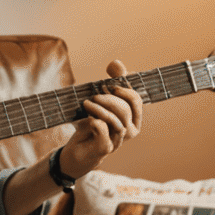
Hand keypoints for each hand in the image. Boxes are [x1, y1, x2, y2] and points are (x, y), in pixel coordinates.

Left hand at [60, 60, 142, 179]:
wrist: (79, 150)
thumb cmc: (93, 123)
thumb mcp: (103, 101)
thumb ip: (113, 82)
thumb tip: (116, 63)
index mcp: (134, 119)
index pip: (135, 100)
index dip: (123, 89)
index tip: (108, 84)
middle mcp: (130, 131)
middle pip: (125, 108)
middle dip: (108, 99)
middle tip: (94, 96)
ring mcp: (119, 141)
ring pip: (115, 119)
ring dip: (99, 108)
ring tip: (86, 104)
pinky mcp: (106, 148)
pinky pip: (103, 130)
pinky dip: (95, 121)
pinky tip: (89, 119)